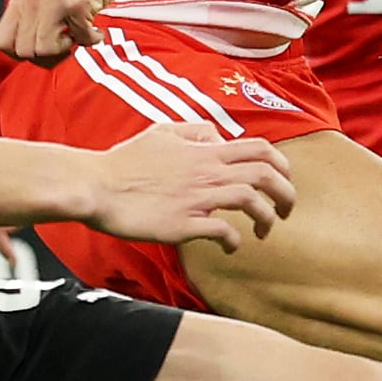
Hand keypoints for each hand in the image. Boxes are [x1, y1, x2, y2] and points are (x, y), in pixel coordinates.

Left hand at [0, 0, 142, 61]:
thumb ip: (31, 14)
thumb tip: (29, 49)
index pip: (2, 42)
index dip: (20, 54)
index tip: (41, 49)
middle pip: (23, 51)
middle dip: (47, 56)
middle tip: (65, 44)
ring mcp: (54, 1)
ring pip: (45, 49)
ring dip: (66, 49)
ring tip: (78, 35)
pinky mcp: (78, 4)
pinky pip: (80, 39)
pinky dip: (92, 39)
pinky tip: (96, 30)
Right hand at [84, 125, 293, 252]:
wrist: (94, 186)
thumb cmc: (124, 162)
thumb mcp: (161, 133)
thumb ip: (195, 132)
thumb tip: (219, 138)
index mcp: (205, 151)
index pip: (261, 149)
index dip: (282, 165)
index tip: (284, 181)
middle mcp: (207, 172)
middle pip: (267, 176)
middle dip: (287, 194)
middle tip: (285, 211)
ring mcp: (197, 198)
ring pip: (251, 203)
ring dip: (266, 219)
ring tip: (263, 231)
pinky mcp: (184, 224)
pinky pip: (224, 232)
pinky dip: (235, 242)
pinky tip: (230, 247)